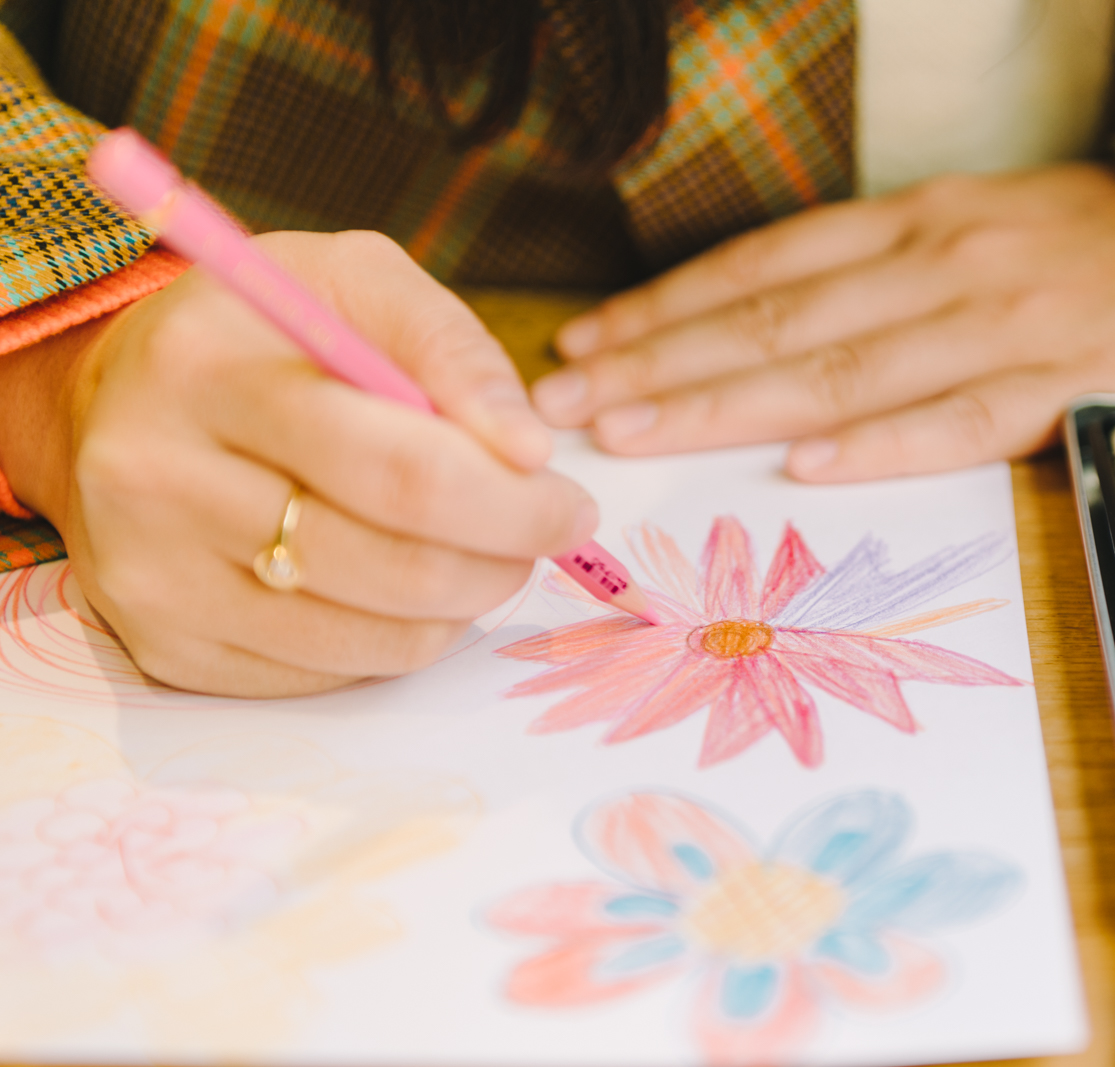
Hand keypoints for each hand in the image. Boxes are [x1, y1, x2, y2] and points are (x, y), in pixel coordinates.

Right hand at [0, 230, 595, 696]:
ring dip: (464, 603)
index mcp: (209, 372)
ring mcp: (154, 580)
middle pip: (396, 566)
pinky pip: (335, 673)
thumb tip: (528, 451)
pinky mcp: (167, 650)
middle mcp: (160, 482)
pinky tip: (394, 579)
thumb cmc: (262, 335)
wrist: (113, 405)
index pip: (400, 470)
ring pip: (377, 637)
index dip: (512, 503)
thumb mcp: (353, 280)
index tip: (570, 502)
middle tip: (540, 532)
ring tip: (474, 548)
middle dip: (505, 558)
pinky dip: (398, 635)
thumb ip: (450, 347)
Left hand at [534, 163, 1114, 479]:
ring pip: (842, 368)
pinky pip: (961, 419)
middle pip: (778, 318)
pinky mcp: (1069, 384)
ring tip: (634, 433)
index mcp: (925, 219)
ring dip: (727, 403)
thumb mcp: (989, 224)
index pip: (766, 266)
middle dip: (659, 362)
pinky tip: (805, 466)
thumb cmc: (1107, 252)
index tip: (588, 340)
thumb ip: (889, 269)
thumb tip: (775, 320)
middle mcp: (949, 260)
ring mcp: (1008, 322)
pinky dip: (882, 444)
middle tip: (567, 402)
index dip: (668, 305)